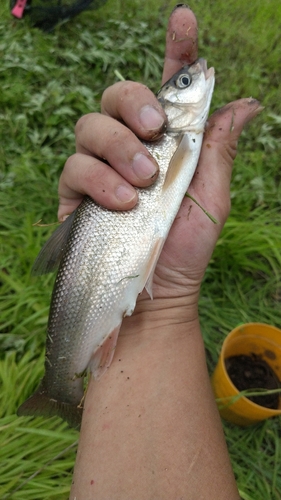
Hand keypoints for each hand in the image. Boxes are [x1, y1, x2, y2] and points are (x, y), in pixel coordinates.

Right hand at [58, 6, 260, 306]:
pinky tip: (123, 203)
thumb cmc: (186, 248)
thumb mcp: (212, 197)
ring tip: (143, 182)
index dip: (176, 52)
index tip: (184, 19)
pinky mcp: (76, 193)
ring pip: (91, 125)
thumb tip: (246, 102)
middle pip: (118, 94)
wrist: (157, 293)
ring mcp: (100, 168)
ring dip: (120, 147)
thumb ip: (218, 148)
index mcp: (166, 143)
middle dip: (135, 102)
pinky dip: (99, 179)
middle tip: (155, 131)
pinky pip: (75, 166)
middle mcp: (130, 148)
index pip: (169, 88)